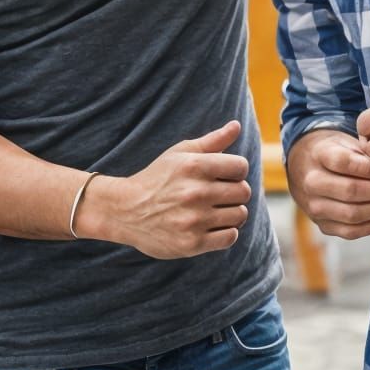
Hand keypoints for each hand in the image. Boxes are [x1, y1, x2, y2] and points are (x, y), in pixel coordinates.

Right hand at [82, 121, 250, 258]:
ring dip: (231, 213)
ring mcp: (194, 220)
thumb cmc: (158, 177)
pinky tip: (211, 226)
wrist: (126, 211)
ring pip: (240, 215)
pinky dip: (225, 232)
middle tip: (220, 194)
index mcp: (194, 166)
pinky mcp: (192, 244)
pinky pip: (230, 237)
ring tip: (215, 210)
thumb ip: (212, 141)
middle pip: (243, 192)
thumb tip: (237, 125)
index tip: (225, 175)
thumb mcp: (180, 153)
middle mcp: (195, 192)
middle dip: (235, 191)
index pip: (241, 166)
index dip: (236, 170)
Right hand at [285, 128, 369, 239]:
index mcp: (318, 155)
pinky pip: (352, 232)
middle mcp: (311, 183)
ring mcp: (315, 207)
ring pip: (353, 214)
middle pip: (351, 191)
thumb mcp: (346, 142)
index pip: (347, 163)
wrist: (304, 167)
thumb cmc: (332, 152)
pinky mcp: (323, 226)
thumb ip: (367, 154)